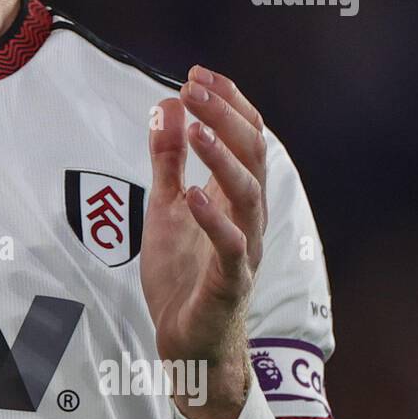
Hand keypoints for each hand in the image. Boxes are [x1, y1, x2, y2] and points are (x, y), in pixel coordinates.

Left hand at [141, 65, 268, 418]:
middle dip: (225, 117)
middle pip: (252, 156)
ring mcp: (243, 250)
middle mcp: (247, 219)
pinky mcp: (230, 284)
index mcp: (235, 198)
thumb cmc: (185, 277)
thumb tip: (164, 107)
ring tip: (196, 130)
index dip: (227, 104)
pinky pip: (231, 248)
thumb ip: (166, 161)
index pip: (245, 138)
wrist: (188, 344)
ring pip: (248, 196)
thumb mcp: (166, 208)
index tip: (198, 74)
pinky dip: (215, 220)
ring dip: (222, 160)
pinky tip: (195, 195)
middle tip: (195, 87)